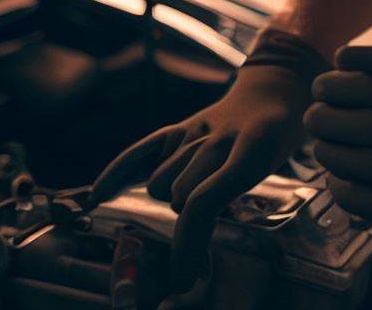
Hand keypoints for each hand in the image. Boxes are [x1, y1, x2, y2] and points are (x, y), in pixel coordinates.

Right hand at [90, 28, 327, 291]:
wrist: (272, 93)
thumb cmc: (273, 143)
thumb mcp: (270, 172)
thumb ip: (227, 198)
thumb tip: (188, 252)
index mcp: (251, 151)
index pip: (203, 200)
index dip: (186, 243)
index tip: (180, 280)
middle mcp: (221, 136)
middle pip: (175, 194)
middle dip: (182, 216)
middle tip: (200, 221)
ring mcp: (198, 128)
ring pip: (158, 180)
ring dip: (165, 196)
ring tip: (192, 191)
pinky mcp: (182, 125)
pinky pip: (143, 149)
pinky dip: (118, 172)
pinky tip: (98, 196)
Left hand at [303, 45, 371, 253]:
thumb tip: (342, 62)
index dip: (362, 57)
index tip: (338, 57)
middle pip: (367, 114)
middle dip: (329, 108)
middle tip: (313, 108)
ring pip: (359, 158)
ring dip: (328, 148)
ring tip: (320, 142)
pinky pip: (362, 197)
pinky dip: (339, 185)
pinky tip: (334, 176)